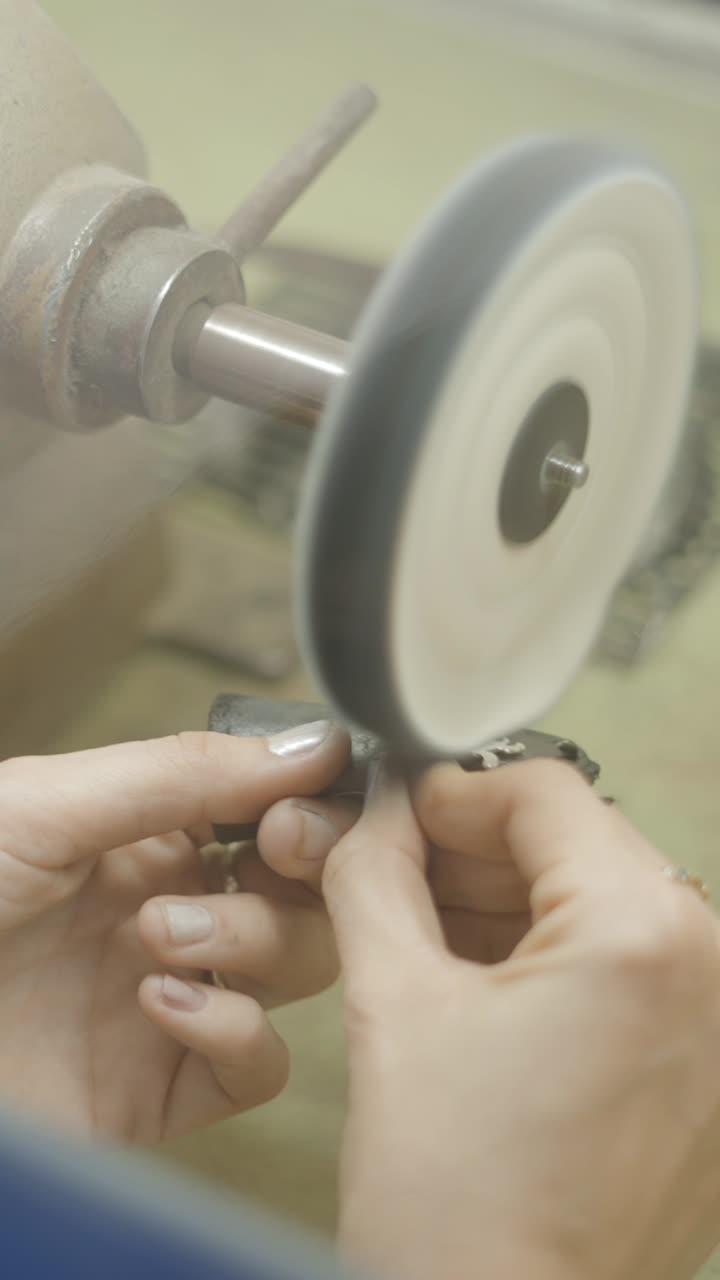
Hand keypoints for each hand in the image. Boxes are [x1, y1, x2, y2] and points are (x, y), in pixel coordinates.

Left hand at [0, 722, 347, 1141]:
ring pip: (296, 966)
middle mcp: (171, 909)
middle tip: (270, 851)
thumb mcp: (43, 806)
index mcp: (145, 833)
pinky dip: (233, 1033)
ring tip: (159, 937)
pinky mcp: (161, 1090)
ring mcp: (171, 998)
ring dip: (253, 941)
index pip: (272, 806)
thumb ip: (179, 774)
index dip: (308, 799)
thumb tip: (314, 745)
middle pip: (305, 888)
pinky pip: (254, 1067)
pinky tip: (160, 1007)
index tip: (303, 800)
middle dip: (305, 868)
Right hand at [284, 761, 719, 1279]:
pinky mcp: (704, 1077)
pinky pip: (626, 974)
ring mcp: (718, 1028)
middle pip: (577, 847)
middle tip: (392, 865)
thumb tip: (372, 814)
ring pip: (600, 909)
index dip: (451, 792)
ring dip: (507, 904)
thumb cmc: (457, 1213)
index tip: (396, 810)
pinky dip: (550, 961)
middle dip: (474, 851)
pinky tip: (472, 978)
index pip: (544, 794)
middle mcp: (711, 971)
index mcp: (644, 935)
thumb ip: (374, 876)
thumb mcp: (392, 1007)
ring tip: (419, 925)